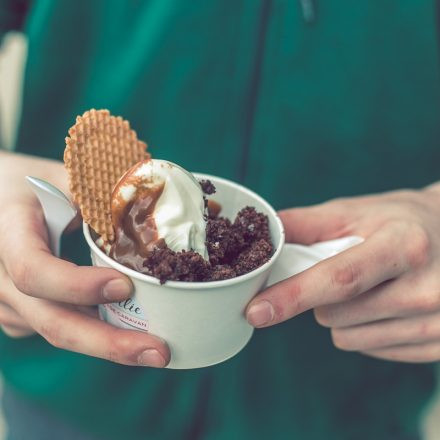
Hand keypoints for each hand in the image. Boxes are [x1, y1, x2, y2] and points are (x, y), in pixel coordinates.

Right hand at [0, 152, 168, 366]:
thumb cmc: (29, 186)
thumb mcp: (59, 178)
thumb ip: (98, 194)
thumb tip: (154, 210)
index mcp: (7, 232)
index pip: (34, 269)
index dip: (77, 285)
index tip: (124, 287)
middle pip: (51, 320)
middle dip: (107, 342)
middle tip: (157, 353)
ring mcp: (5, 301)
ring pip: (57, 331)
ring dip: (108, 343)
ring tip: (154, 348)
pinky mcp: (18, 313)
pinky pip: (57, 327)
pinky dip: (94, 331)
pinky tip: (127, 330)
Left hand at [246, 186, 439, 362]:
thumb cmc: (403, 221)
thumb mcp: (360, 211)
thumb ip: (308, 224)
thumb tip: (266, 236)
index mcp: (404, 247)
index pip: (339, 279)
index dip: (293, 296)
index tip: (256, 312)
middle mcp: (425, 290)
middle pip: (333, 315)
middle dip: (322, 298)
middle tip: (347, 271)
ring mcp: (437, 324)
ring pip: (348, 339)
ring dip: (344, 316)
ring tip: (372, 288)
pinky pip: (373, 351)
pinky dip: (367, 330)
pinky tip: (388, 305)